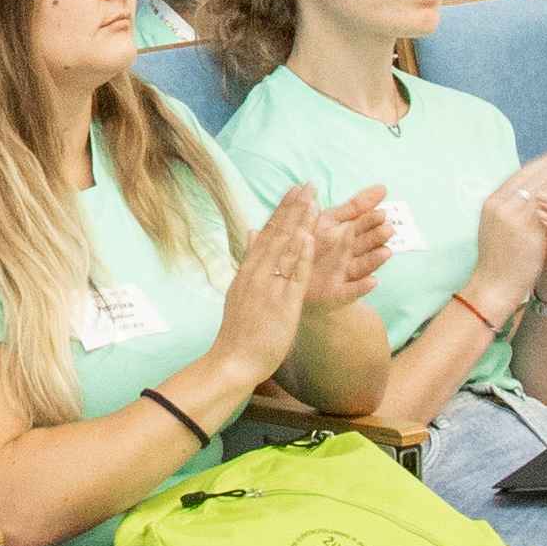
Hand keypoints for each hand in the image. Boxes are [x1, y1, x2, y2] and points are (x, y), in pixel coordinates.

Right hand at [198, 190, 333, 381]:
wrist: (233, 360)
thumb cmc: (239, 330)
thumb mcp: (239, 289)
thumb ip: (248, 260)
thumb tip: (251, 231)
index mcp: (248, 271)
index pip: (267, 233)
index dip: (283, 211)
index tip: (296, 191)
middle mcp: (256, 274)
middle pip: (277, 235)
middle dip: (294, 209)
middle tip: (308, 185)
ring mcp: (268, 288)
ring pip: (286, 250)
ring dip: (300, 225)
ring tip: (313, 201)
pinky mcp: (281, 304)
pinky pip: (293, 277)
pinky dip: (301, 256)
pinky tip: (309, 238)